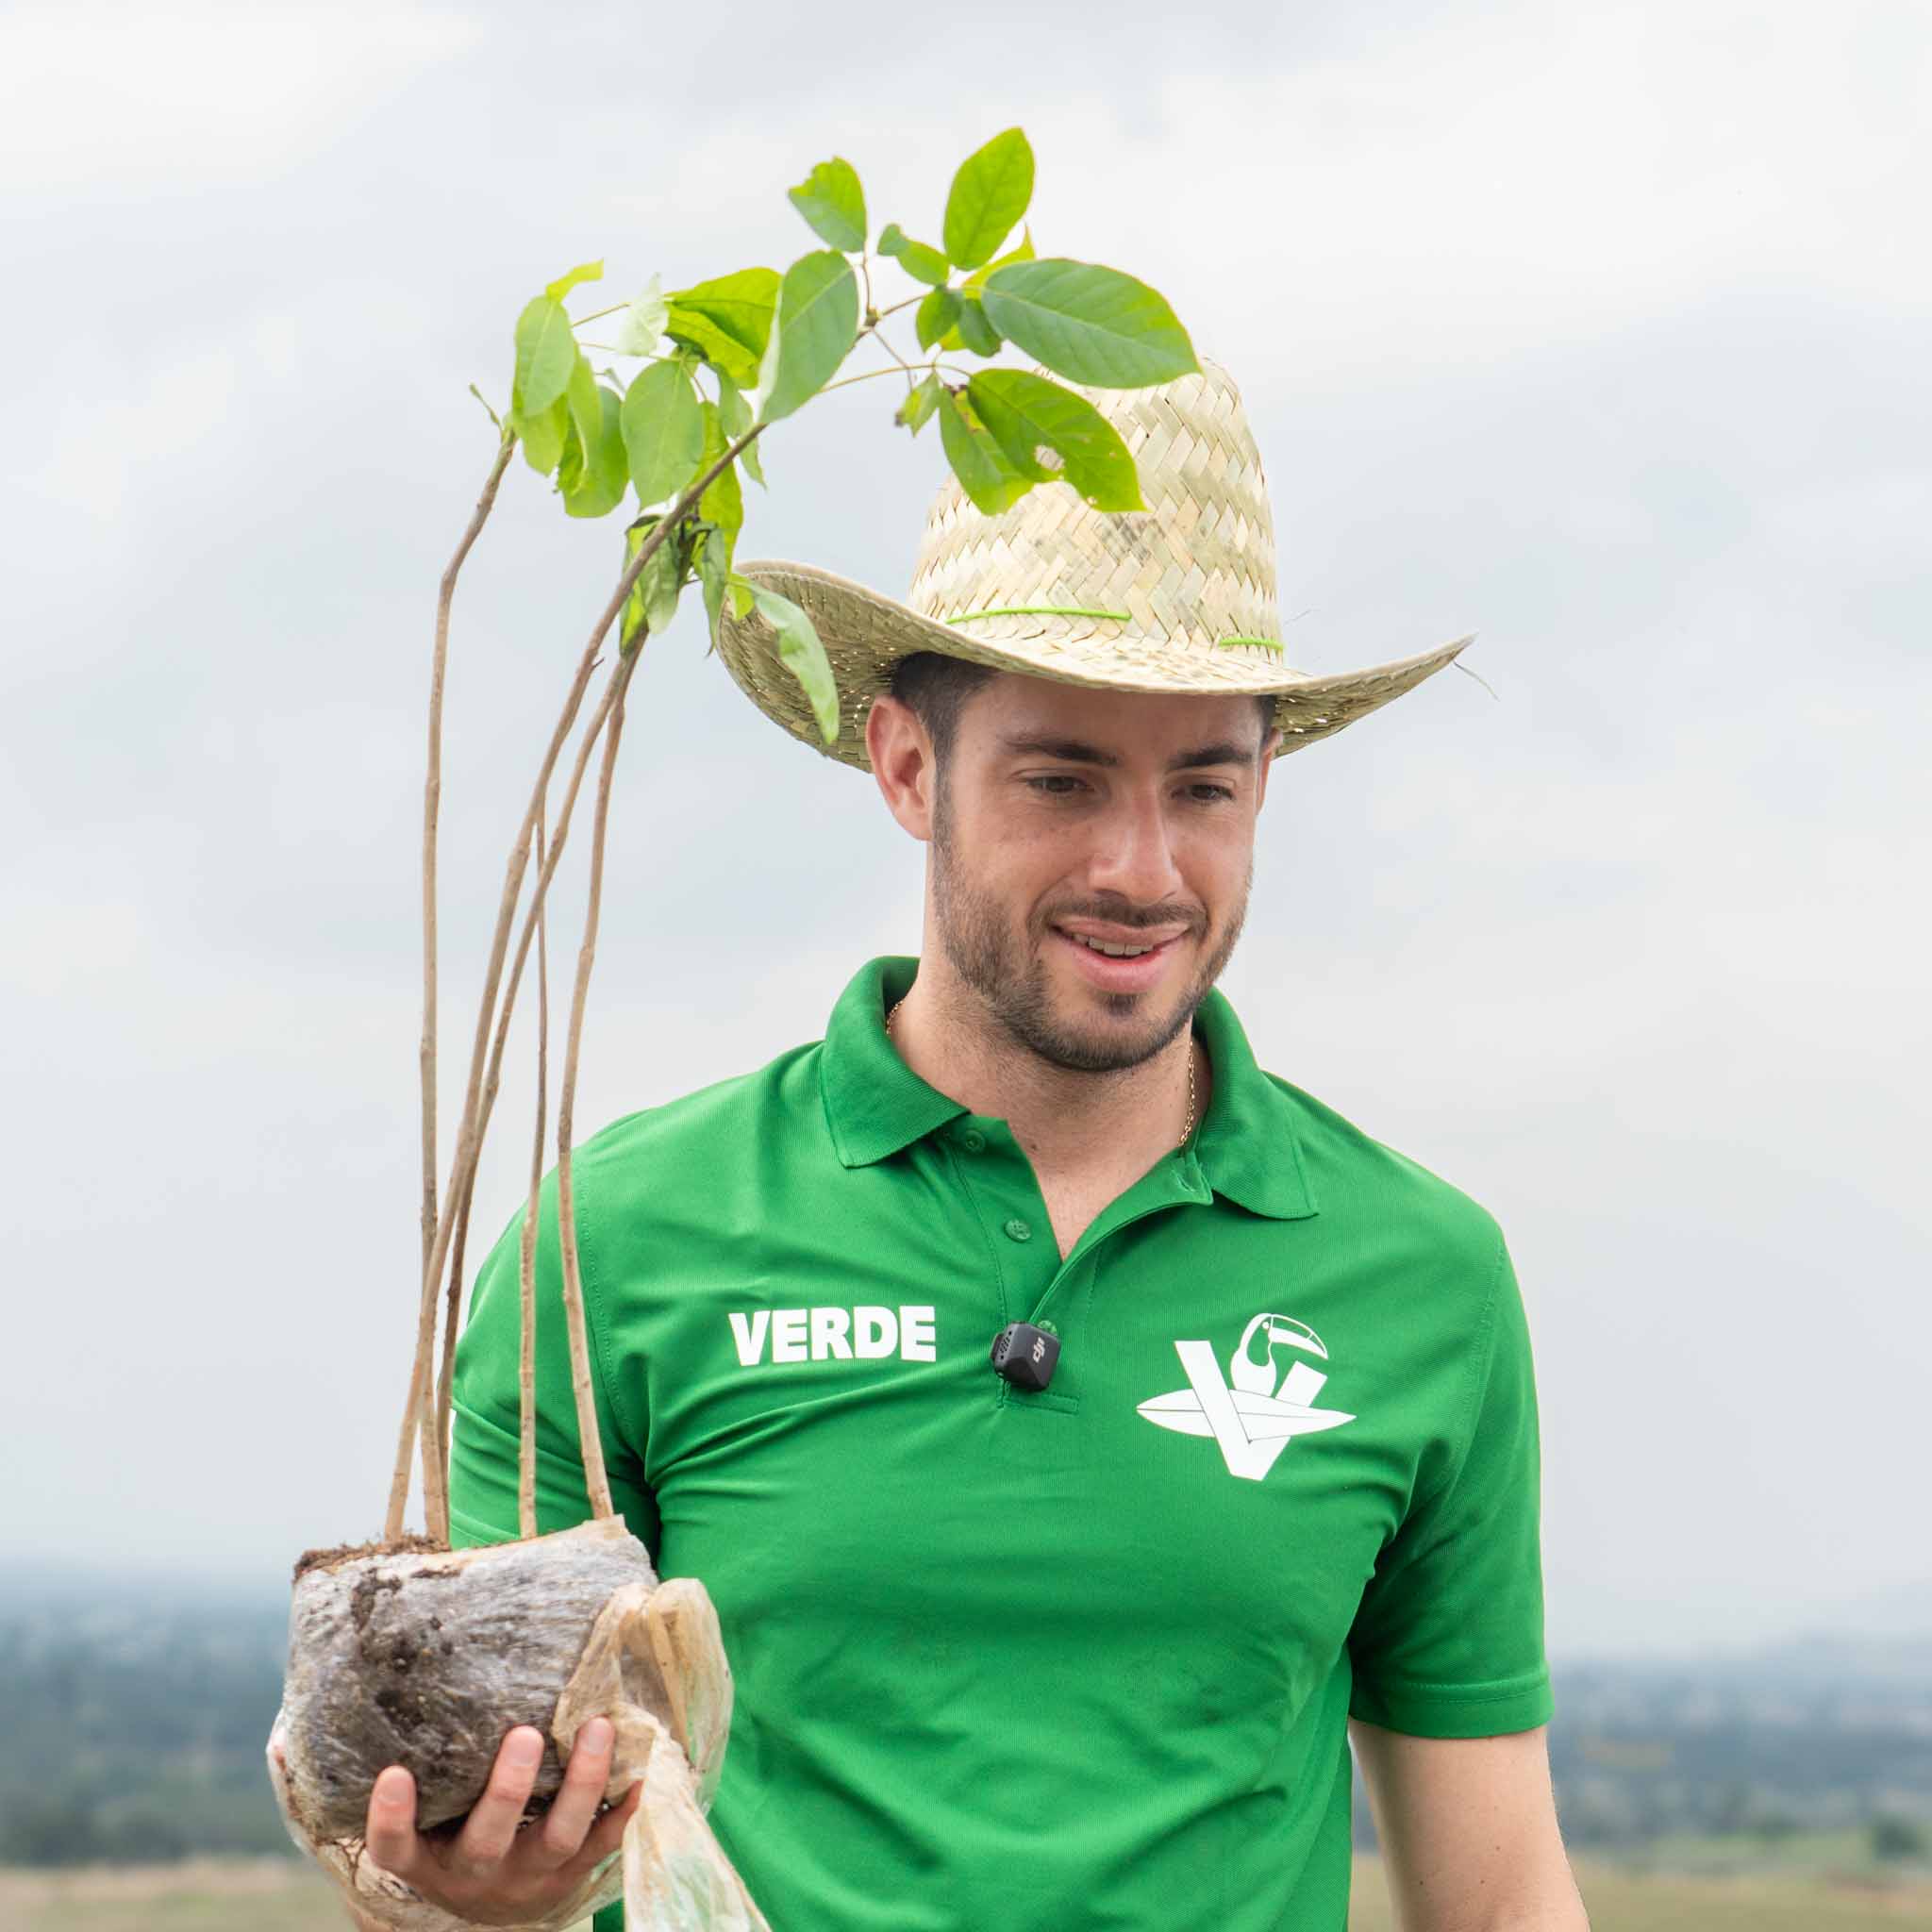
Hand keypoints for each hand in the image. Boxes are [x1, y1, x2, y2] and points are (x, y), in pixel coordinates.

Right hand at [361, 1718, 641, 1927]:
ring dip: (580, 1785)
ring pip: (555, 1841)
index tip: (393, 1774)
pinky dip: (621, 1813)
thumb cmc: (453, 1832)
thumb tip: (435, 1662)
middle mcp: (472, 1871)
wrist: (491, 1903)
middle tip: (525, 1734)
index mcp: (427, 1858)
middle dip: (508, 1790)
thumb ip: (431, 1762)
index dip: (391, 1818)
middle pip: (485, 1842)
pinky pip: (599, 1849)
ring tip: (597, 1728)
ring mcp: (523, 1878)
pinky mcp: (567, 1879)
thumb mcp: (430, 1814)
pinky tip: (639, 1774)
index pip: (394, 1847)